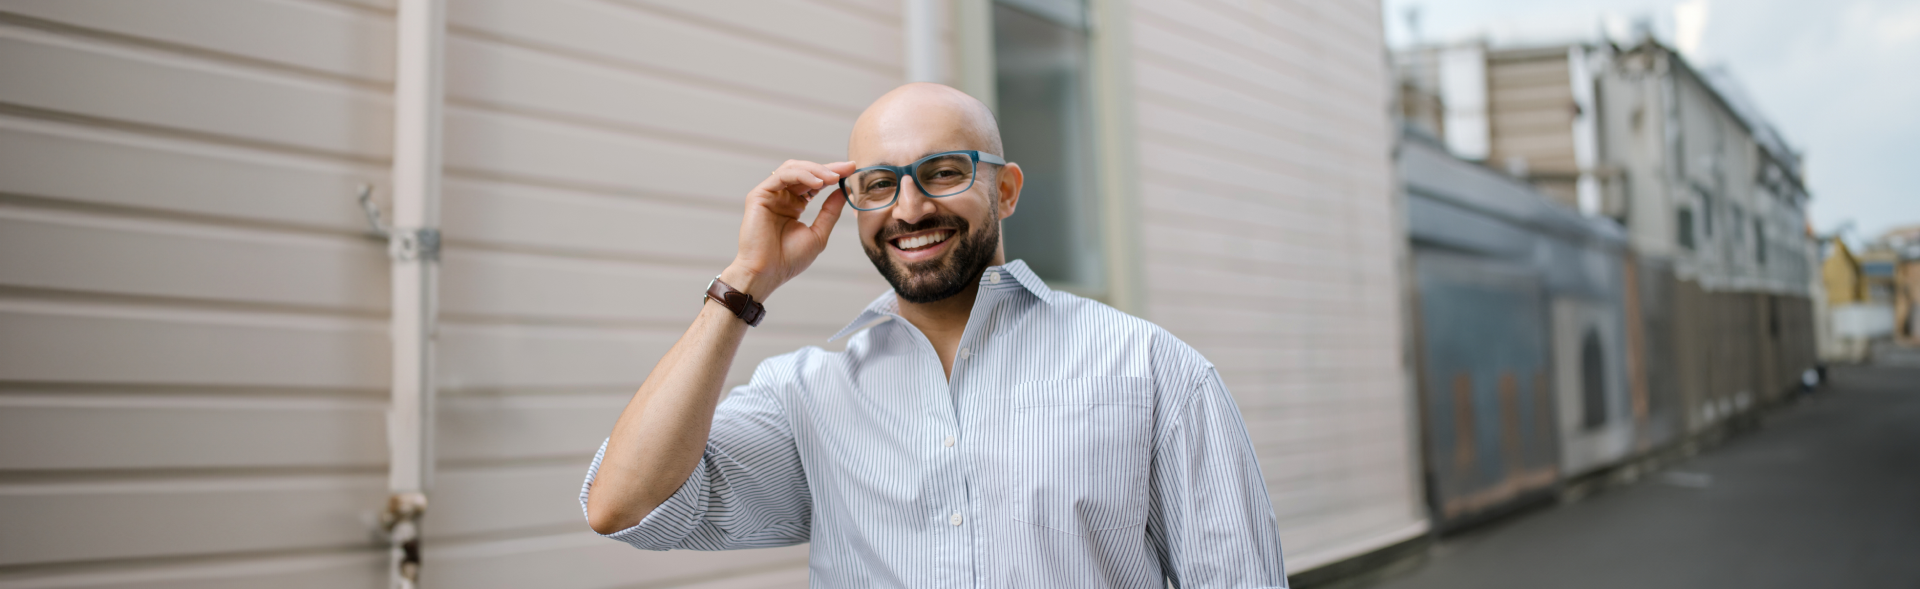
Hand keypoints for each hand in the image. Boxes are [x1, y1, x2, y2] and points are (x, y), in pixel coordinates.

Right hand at [722, 159, 856, 298]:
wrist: (767, 273)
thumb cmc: (789, 259)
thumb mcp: (818, 234)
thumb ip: (830, 211)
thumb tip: (844, 191)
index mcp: (794, 205)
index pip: (814, 182)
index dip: (833, 174)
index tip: (852, 169)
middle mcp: (782, 197)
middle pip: (805, 171)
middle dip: (828, 168)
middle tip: (847, 168)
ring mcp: (770, 194)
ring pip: (793, 168)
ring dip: (816, 170)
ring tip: (834, 177)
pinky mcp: (759, 195)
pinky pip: (781, 176)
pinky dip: (801, 175)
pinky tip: (818, 183)